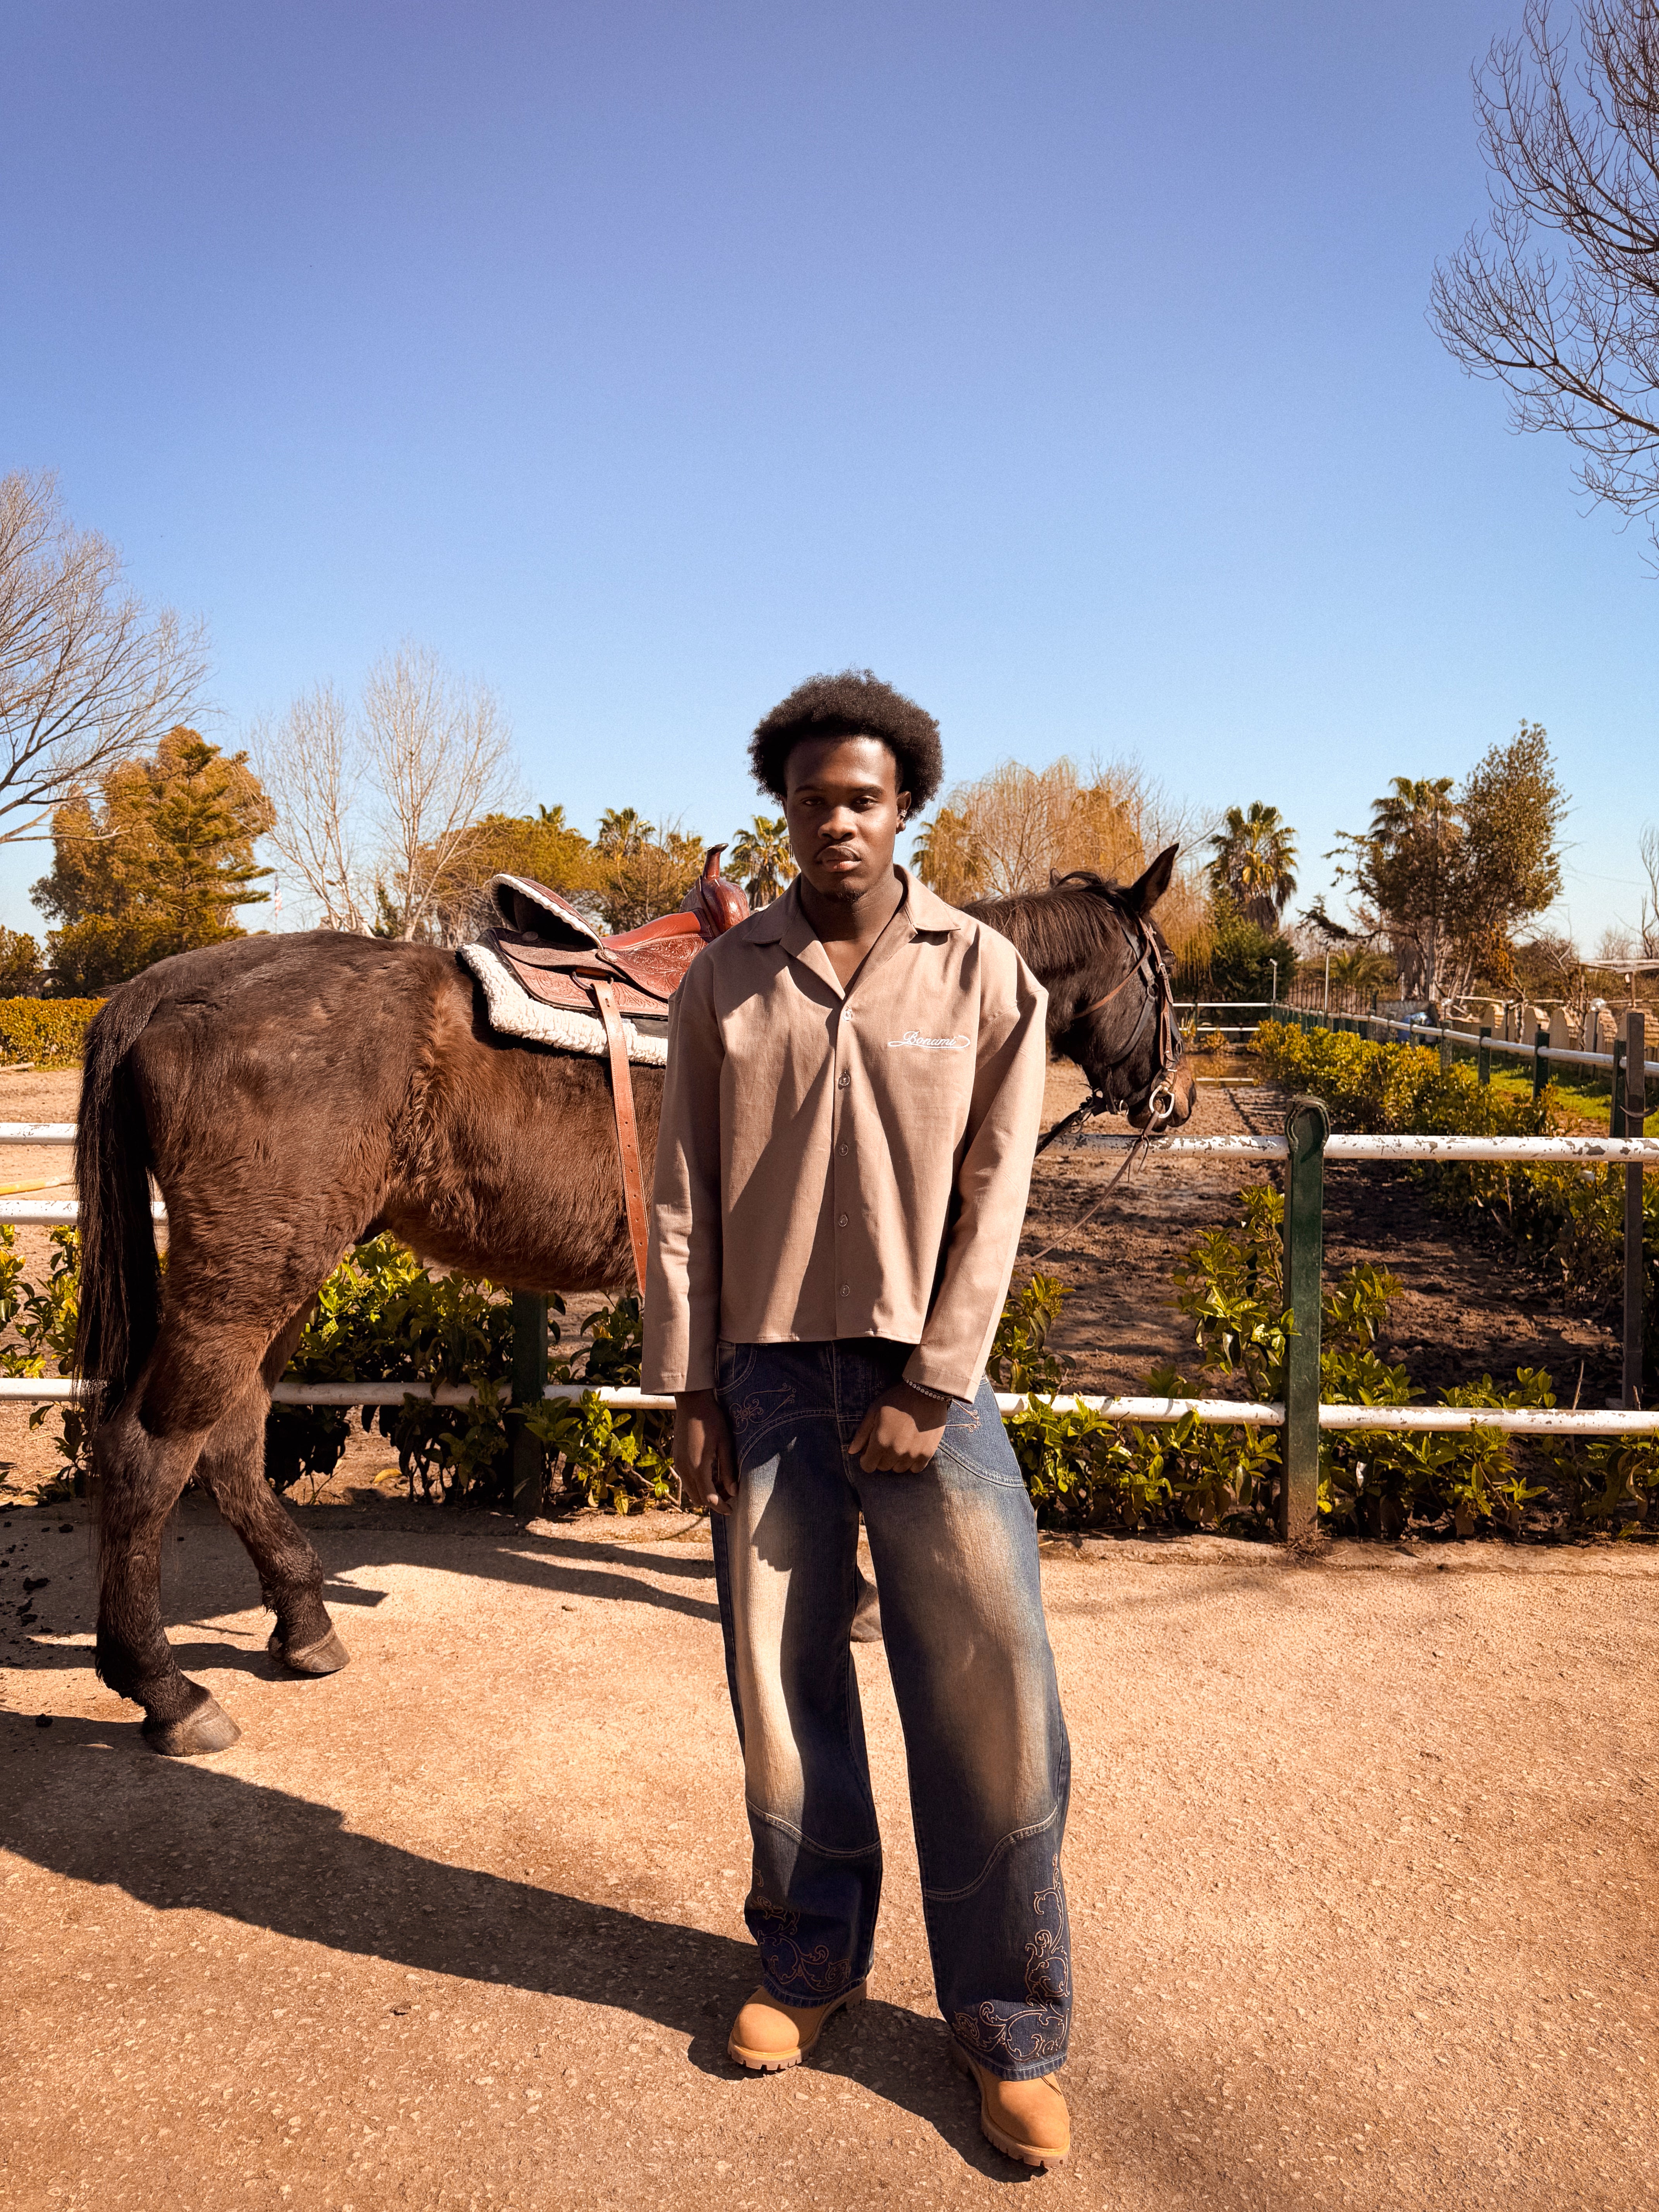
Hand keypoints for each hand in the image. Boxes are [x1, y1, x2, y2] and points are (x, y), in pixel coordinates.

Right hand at [673, 1389, 737, 1516]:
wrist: (691, 1402)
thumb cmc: (712, 1420)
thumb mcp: (725, 1443)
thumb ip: (728, 1470)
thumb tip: (734, 1492)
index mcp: (698, 1466)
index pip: (709, 1498)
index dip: (721, 1507)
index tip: (732, 1511)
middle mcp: (684, 1469)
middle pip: (698, 1498)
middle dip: (714, 1501)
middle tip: (729, 1494)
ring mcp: (678, 1464)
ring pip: (691, 1491)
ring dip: (705, 1493)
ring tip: (721, 1484)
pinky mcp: (676, 1458)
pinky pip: (686, 1480)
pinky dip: (698, 1483)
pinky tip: (711, 1473)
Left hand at [849, 1382, 950, 1473]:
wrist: (926, 1392)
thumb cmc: (896, 1399)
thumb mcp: (874, 1412)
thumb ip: (862, 1434)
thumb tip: (851, 1452)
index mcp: (880, 1441)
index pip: (868, 1466)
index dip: (866, 1459)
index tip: (870, 1451)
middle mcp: (896, 1451)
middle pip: (883, 1467)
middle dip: (881, 1458)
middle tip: (886, 1443)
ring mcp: (913, 1454)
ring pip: (899, 1469)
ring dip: (896, 1460)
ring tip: (899, 1444)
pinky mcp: (927, 1453)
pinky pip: (916, 1469)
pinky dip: (911, 1462)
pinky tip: (911, 1449)